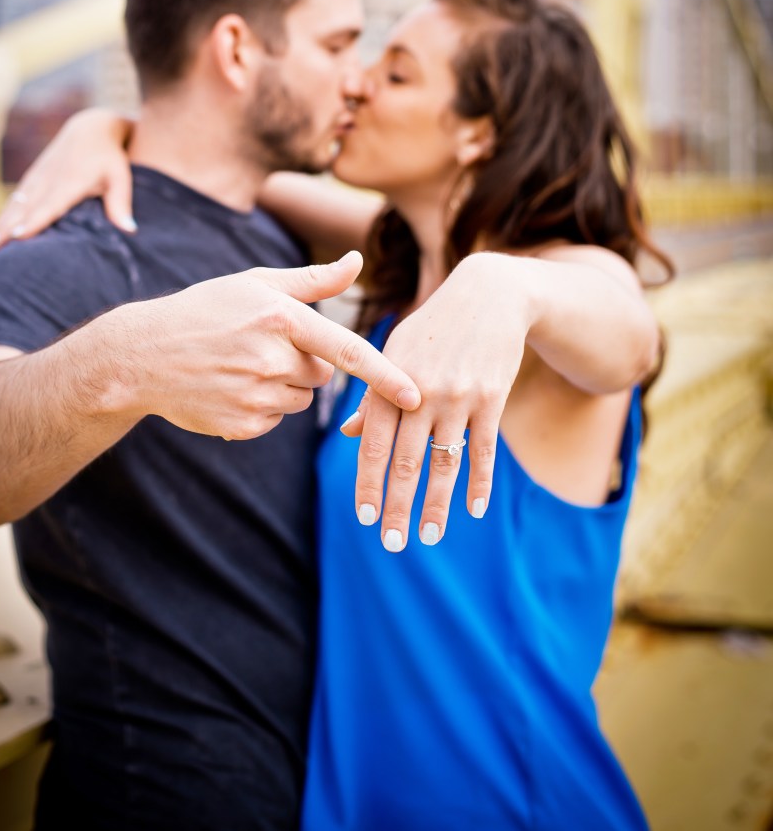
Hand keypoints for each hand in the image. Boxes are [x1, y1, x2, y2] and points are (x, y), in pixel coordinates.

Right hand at [0, 108, 134, 249]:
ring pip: (16, 204)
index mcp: (71, 181)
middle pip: (26, 208)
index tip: (19, 236)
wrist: (91, 127)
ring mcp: (38, 177)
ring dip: (0, 225)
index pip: (51, 205)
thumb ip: (121, 204)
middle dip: (7, 228)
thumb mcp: (120, 178)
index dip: (35, 220)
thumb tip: (130, 231)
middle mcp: (50, 179)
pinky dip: (4, 215)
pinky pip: (15, 199)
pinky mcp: (33, 177)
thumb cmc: (110, 157)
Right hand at [110, 251, 420, 439]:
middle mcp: (270, 357)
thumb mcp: (256, 284)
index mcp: (280, 317)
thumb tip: (358, 260)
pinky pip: (276, 420)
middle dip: (306, 364)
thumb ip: (313, 280)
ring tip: (242, 366)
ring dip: (285, 386)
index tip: (416, 395)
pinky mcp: (241, 425)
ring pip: (301, 399)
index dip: (385, 375)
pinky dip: (263, 408)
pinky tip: (231, 387)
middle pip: (323, 374)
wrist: (141, 355)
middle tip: (264, 347)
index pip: (346, 350)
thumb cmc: (206, 310)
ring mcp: (255, 396)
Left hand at [343, 254, 526, 548]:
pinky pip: (483, 450)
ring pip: (444, 463)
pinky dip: (480, 482)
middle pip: (407, 462)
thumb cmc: (433, 327)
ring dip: (436, 505)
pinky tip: (474, 509)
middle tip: (393, 544)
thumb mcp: (396, 350)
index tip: (366, 518)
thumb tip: (348, 436)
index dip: (369, 483)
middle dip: (398, 507)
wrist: (488, 296)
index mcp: (390, 381)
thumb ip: (373, 394)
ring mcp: (458, 397)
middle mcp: (421, 392)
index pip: (374, 444)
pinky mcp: (491, 398)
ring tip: (428, 537)